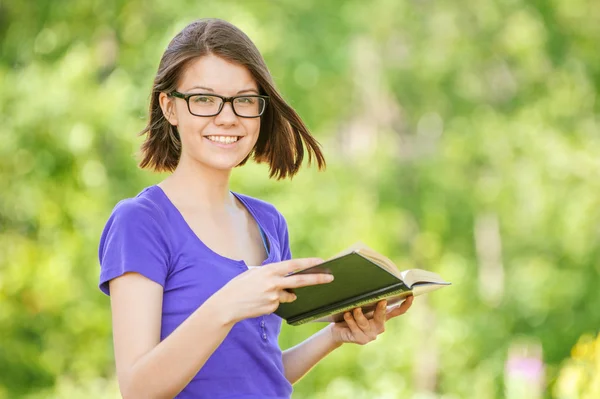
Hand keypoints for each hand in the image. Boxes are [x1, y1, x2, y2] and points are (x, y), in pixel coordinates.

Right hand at [213, 258, 333, 323]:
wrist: (226, 305)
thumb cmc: (238, 286)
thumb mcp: (253, 273)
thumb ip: (271, 273)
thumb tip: (287, 277)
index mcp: (269, 270)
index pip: (294, 265)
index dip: (309, 263)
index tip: (322, 262)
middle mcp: (273, 283)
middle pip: (300, 281)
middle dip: (318, 279)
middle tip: (331, 278)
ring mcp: (273, 297)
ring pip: (289, 296)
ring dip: (285, 294)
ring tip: (264, 293)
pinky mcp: (271, 308)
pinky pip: (279, 304)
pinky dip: (273, 302)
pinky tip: (259, 302)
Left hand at [328, 296, 413, 344]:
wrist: (338, 330)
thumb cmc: (351, 314)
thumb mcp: (361, 306)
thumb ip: (367, 300)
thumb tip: (370, 284)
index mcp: (382, 317)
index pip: (397, 311)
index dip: (405, 304)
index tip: (410, 295)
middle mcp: (379, 326)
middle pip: (382, 317)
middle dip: (381, 309)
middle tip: (382, 301)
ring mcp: (370, 334)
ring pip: (365, 323)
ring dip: (359, 315)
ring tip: (355, 308)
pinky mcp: (361, 340)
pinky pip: (355, 328)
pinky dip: (350, 320)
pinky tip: (347, 314)